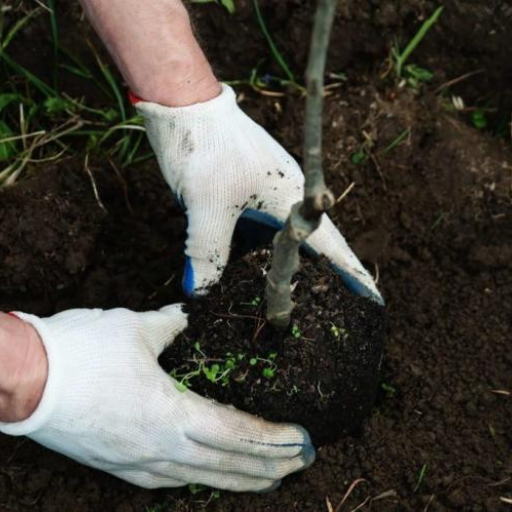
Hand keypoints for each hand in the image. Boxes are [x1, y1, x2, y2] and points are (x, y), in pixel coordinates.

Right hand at [0, 306, 313, 490]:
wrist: (21, 380)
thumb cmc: (79, 353)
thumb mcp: (135, 328)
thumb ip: (172, 325)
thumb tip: (188, 317)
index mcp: (169, 415)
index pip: (235, 433)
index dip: (271, 439)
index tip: (300, 441)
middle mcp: (159, 448)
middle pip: (225, 465)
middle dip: (267, 467)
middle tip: (297, 465)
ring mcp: (136, 462)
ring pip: (200, 479)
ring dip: (238, 479)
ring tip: (268, 481)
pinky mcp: (117, 464)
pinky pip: (169, 479)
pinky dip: (199, 480)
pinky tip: (207, 478)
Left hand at [134, 84, 382, 302]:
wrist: (185, 104)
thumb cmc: (205, 147)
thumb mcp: (207, 205)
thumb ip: (208, 251)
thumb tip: (200, 293)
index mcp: (292, 198)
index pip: (331, 245)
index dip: (352, 273)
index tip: (373, 298)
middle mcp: (283, 200)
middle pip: (308, 249)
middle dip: (319, 280)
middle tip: (326, 311)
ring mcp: (262, 198)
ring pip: (277, 245)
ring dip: (280, 271)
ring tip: (284, 304)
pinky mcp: (240, 197)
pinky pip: (252, 236)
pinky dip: (250, 257)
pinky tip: (241, 276)